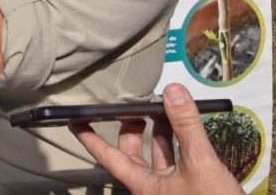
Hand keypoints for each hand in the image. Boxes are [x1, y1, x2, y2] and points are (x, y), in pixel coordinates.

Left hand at [70, 83, 244, 194]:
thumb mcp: (200, 163)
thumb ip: (186, 126)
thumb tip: (173, 91)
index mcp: (144, 185)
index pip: (108, 157)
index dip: (91, 138)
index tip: (75, 121)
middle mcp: (153, 188)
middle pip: (132, 154)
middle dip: (132, 128)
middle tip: (134, 105)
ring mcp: (172, 190)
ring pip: (158, 156)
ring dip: (161, 131)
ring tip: (165, 107)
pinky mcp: (190, 190)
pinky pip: (178, 162)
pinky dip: (180, 143)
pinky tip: (187, 127)